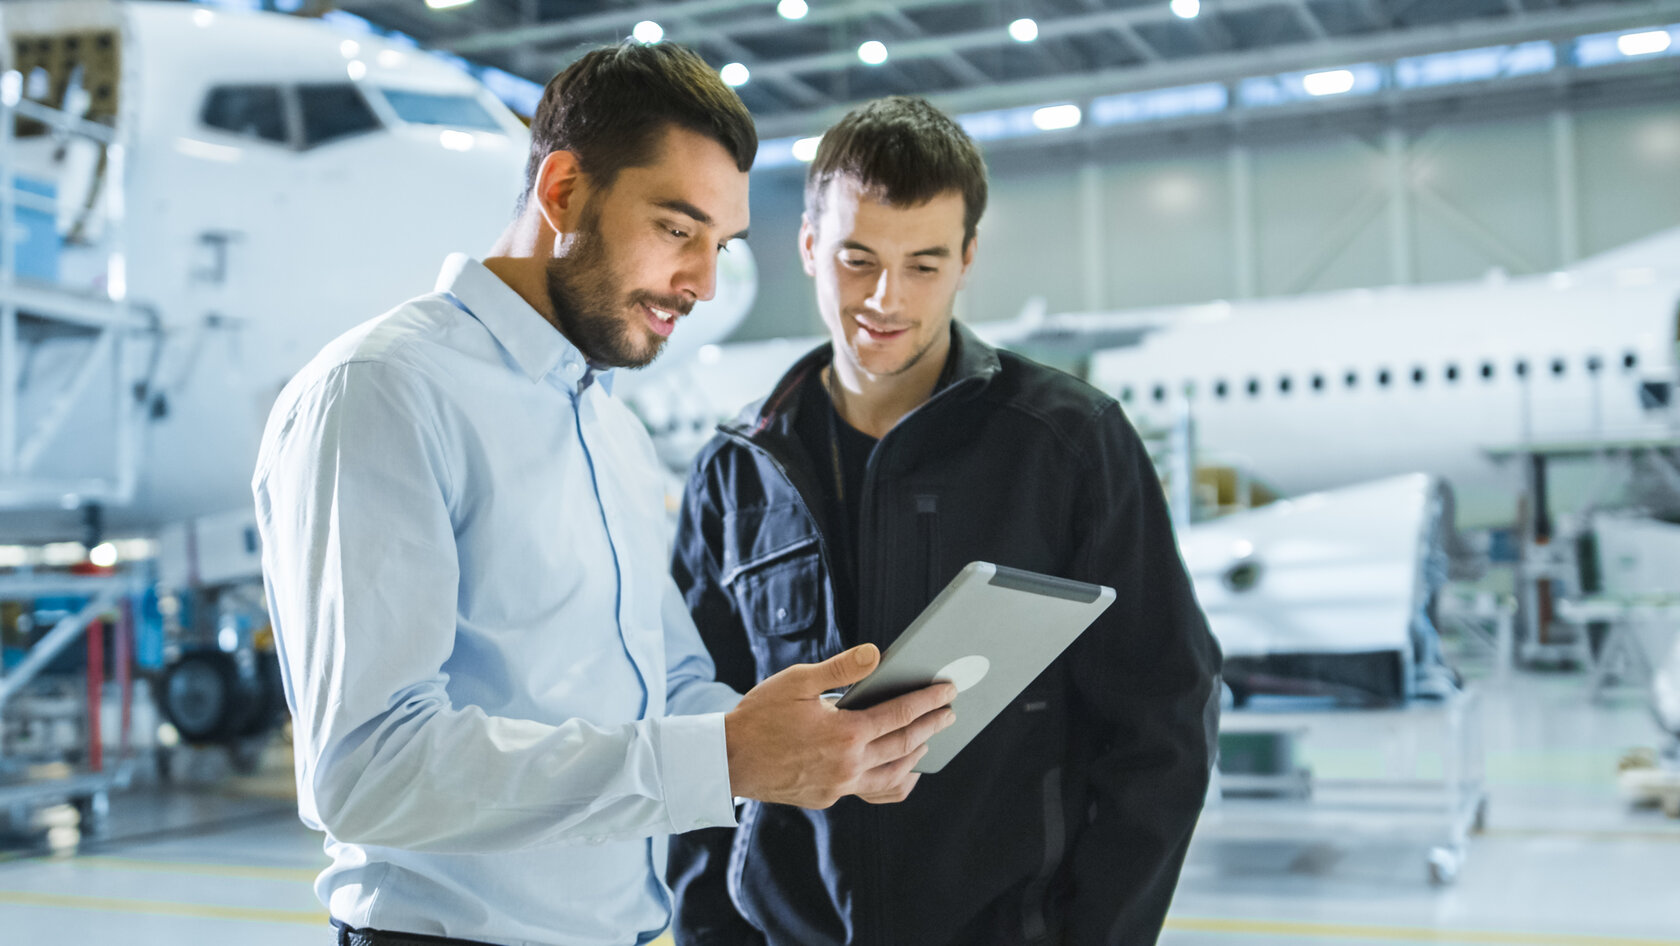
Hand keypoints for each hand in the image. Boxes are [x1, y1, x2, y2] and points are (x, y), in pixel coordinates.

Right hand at [724, 644, 956, 808]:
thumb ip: (841, 668)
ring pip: (893, 775)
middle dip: (932, 726)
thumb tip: (877, 655)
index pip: (899, 715)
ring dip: (916, 755)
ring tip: (928, 739)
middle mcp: (848, 765)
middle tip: (949, 712)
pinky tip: (902, 774)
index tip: (947, 691)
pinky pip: (872, 792)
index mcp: (844, 733)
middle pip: (904, 744)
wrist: (728, 759)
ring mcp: (839, 786)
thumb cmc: (759, 715)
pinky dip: (894, 783)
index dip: (927, 701)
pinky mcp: (828, 798)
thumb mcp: (797, 681)